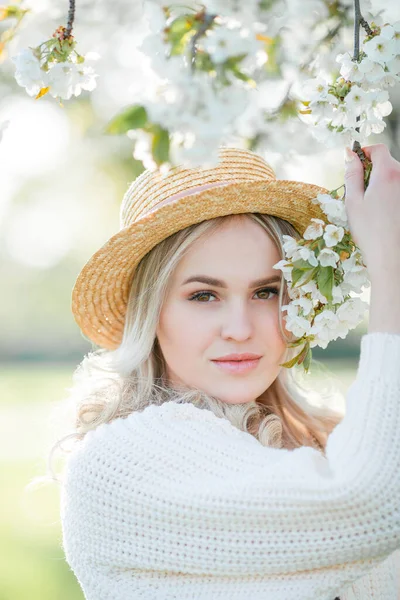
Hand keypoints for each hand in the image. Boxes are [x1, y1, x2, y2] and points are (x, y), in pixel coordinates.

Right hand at [344, 142, 399, 280]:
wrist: (391, 256)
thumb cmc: (370, 231)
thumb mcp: (354, 201)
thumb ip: (352, 174)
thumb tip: (349, 155)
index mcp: (387, 173)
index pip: (378, 149)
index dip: (365, 151)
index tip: (356, 161)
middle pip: (388, 162)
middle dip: (374, 170)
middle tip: (361, 191)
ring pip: (395, 177)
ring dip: (383, 184)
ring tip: (374, 207)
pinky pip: (399, 189)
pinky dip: (392, 195)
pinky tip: (386, 213)